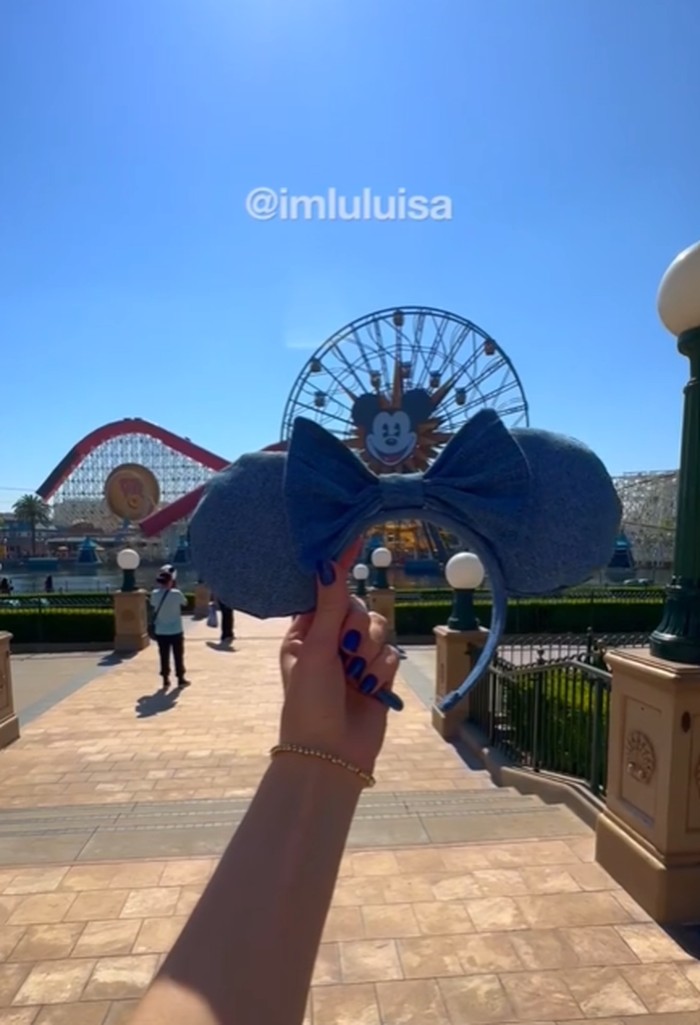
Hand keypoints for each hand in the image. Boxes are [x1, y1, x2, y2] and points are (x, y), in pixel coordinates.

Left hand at [279, 552, 399, 773]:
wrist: (331, 754)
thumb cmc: (309, 701)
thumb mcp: (317, 649)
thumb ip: (329, 606)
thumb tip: (327, 562)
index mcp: (305, 633)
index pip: (325, 593)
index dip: (337, 573)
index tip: (353, 538)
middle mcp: (330, 642)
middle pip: (358, 609)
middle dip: (356, 628)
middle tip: (345, 649)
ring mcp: (355, 659)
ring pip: (378, 630)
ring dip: (368, 652)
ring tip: (356, 677)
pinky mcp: (377, 676)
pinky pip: (389, 655)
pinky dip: (380, 671)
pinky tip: (370, 690)